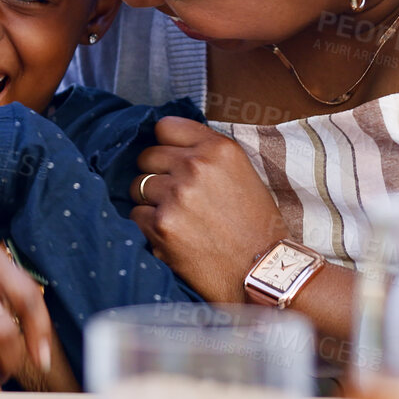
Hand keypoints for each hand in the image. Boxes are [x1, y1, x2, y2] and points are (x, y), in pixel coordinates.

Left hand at [128, 116, 286, 301]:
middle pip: (147, 156)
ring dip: (151, 202)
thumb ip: (208, 156)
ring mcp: (176, 195)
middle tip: (174, 196)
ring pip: (137, 186)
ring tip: (177, 218)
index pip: (166, 126)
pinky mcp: (161, 225)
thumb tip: (169, 148)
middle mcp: (196, 166)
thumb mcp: (243, 175)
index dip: (166, 145)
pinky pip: (135, 215)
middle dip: (156, 174)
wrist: (262, 272)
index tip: (171, 160)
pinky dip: (148, 226)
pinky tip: (172, 236)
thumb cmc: (257, 227)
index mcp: (219, 149)